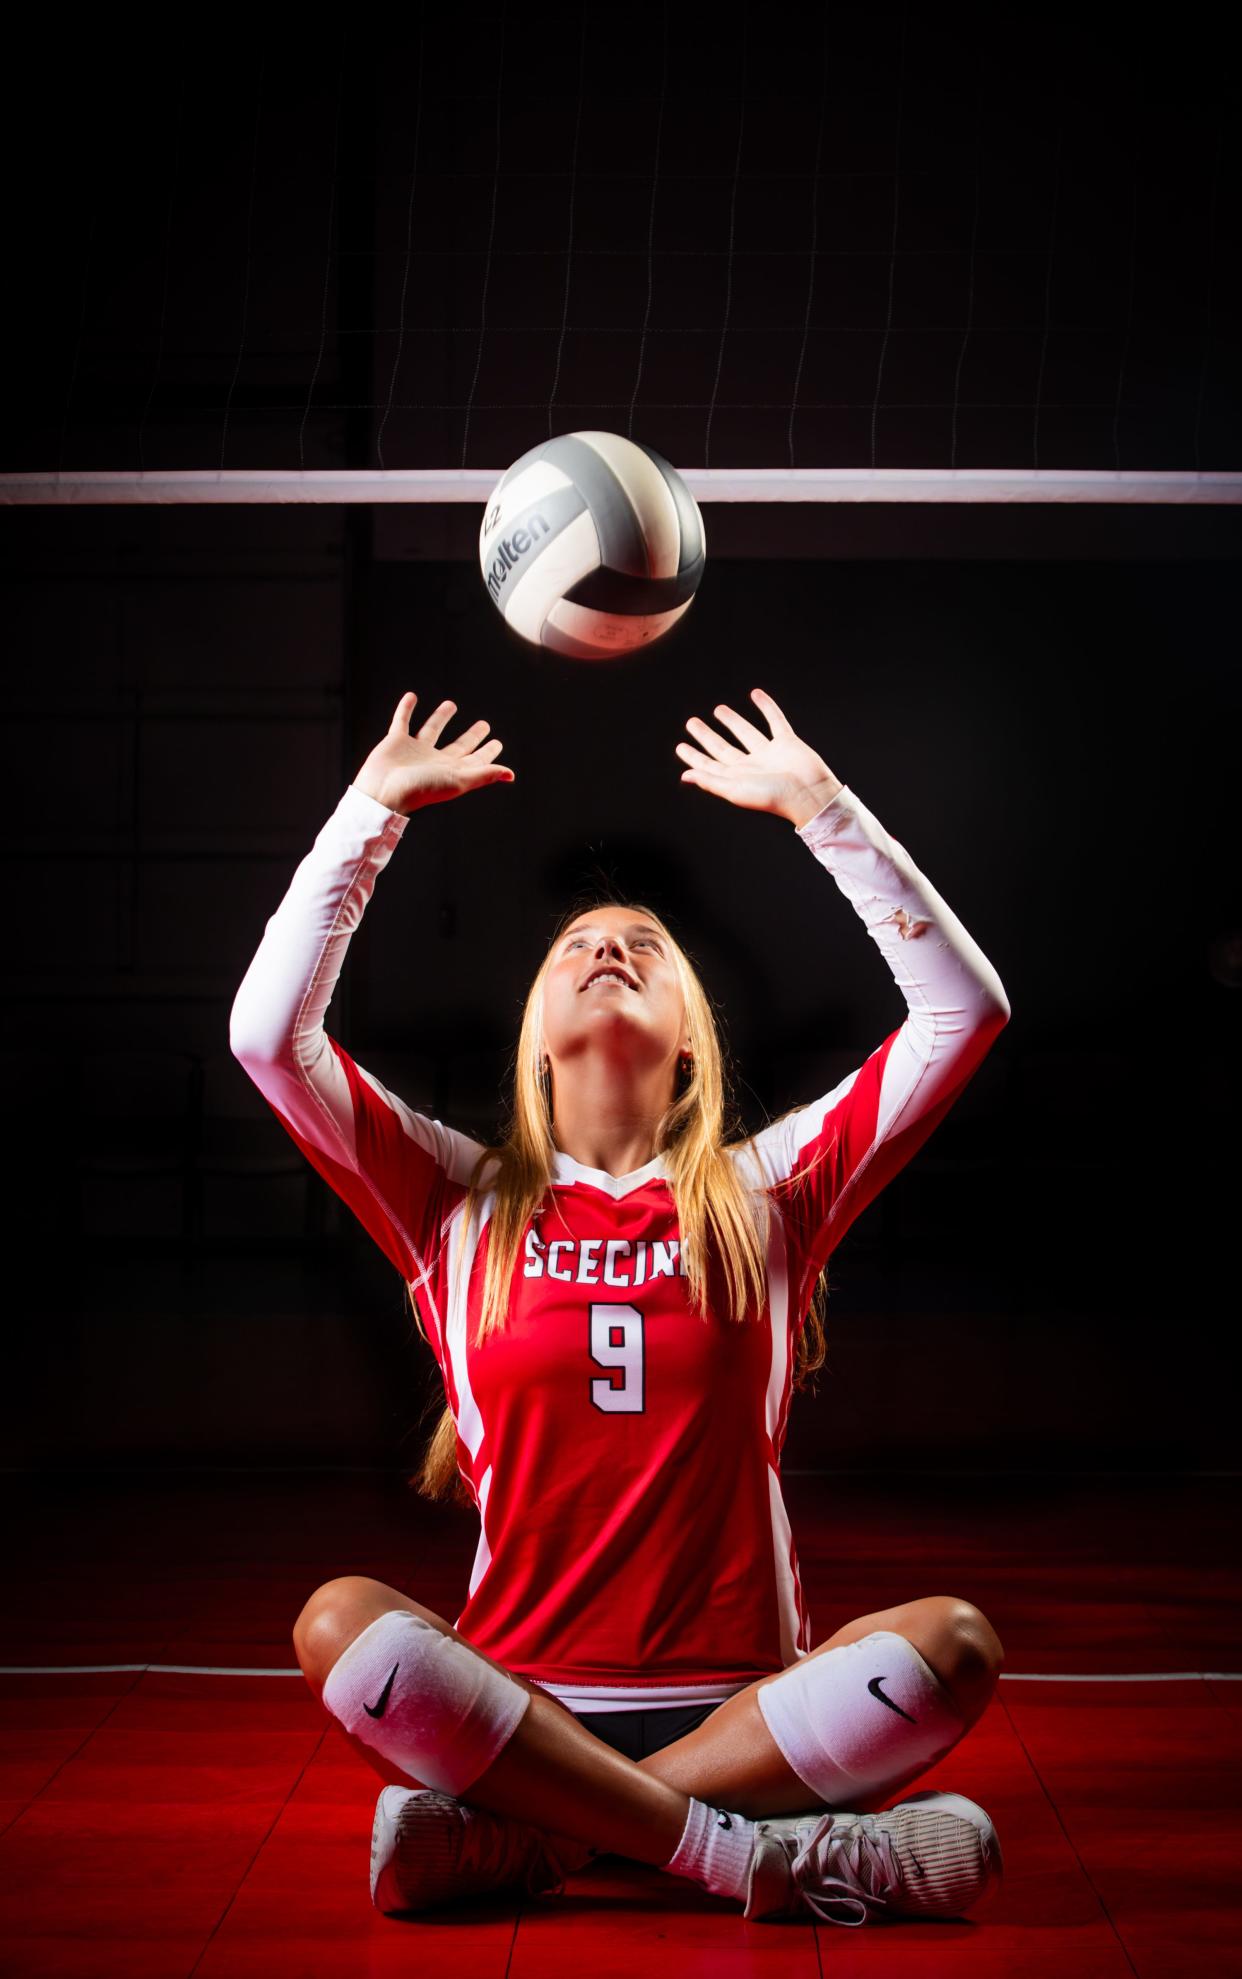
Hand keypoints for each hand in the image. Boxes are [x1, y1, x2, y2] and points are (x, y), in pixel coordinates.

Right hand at [354, 691, 514, 814]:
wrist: (383, 792)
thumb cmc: (421, 790)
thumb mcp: (458, 780)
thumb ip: (484, 774)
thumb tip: (511, 774)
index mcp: (452, 771)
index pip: (476, 760)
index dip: (488, 752)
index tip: (497, 743)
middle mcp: (435, 761)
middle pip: (459, 746)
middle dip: (472, 736)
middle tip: (484, 724)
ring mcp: (415, 751)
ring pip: (432, 730)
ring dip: (441, 718)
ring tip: (451, 704)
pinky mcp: (396, 741)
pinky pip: (402, 720)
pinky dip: (406, 708)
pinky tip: (411, 696)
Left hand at [675, 689, 842, 825]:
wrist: (808, 793)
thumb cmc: (773, 797)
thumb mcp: (735, 790)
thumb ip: (710, 781)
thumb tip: (685, 776)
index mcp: (736, 778)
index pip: (709, 765)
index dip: (694, 757)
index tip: (681, 746)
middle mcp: (750, 766)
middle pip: (723, 747)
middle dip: (706, 736)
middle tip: (691, 723)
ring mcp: (768, 753)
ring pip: (746, 732)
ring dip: (732, 721)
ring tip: (718, 709)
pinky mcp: (786, 742)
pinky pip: (775, 721)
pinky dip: (767, 707)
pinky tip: (757, 694)